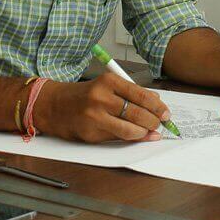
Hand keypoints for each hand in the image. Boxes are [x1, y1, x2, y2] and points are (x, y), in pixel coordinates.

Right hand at [32, 73, 170, 142]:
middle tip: (161, 124)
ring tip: (151, 131)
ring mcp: (95, 116)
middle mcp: (102, 97)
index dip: (157, 106)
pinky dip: (131, 138)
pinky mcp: (90, 133)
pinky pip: (117, 137)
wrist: (53, 105)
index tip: (166, 112)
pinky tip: (138, 136)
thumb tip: (156, 102)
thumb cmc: (84, 95)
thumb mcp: (106, 86)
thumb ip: (130, 93)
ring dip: (145, 132)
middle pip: (138, 113)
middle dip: (154, 121)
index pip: (141, 94)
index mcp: (109, 81)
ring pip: (130, 129)